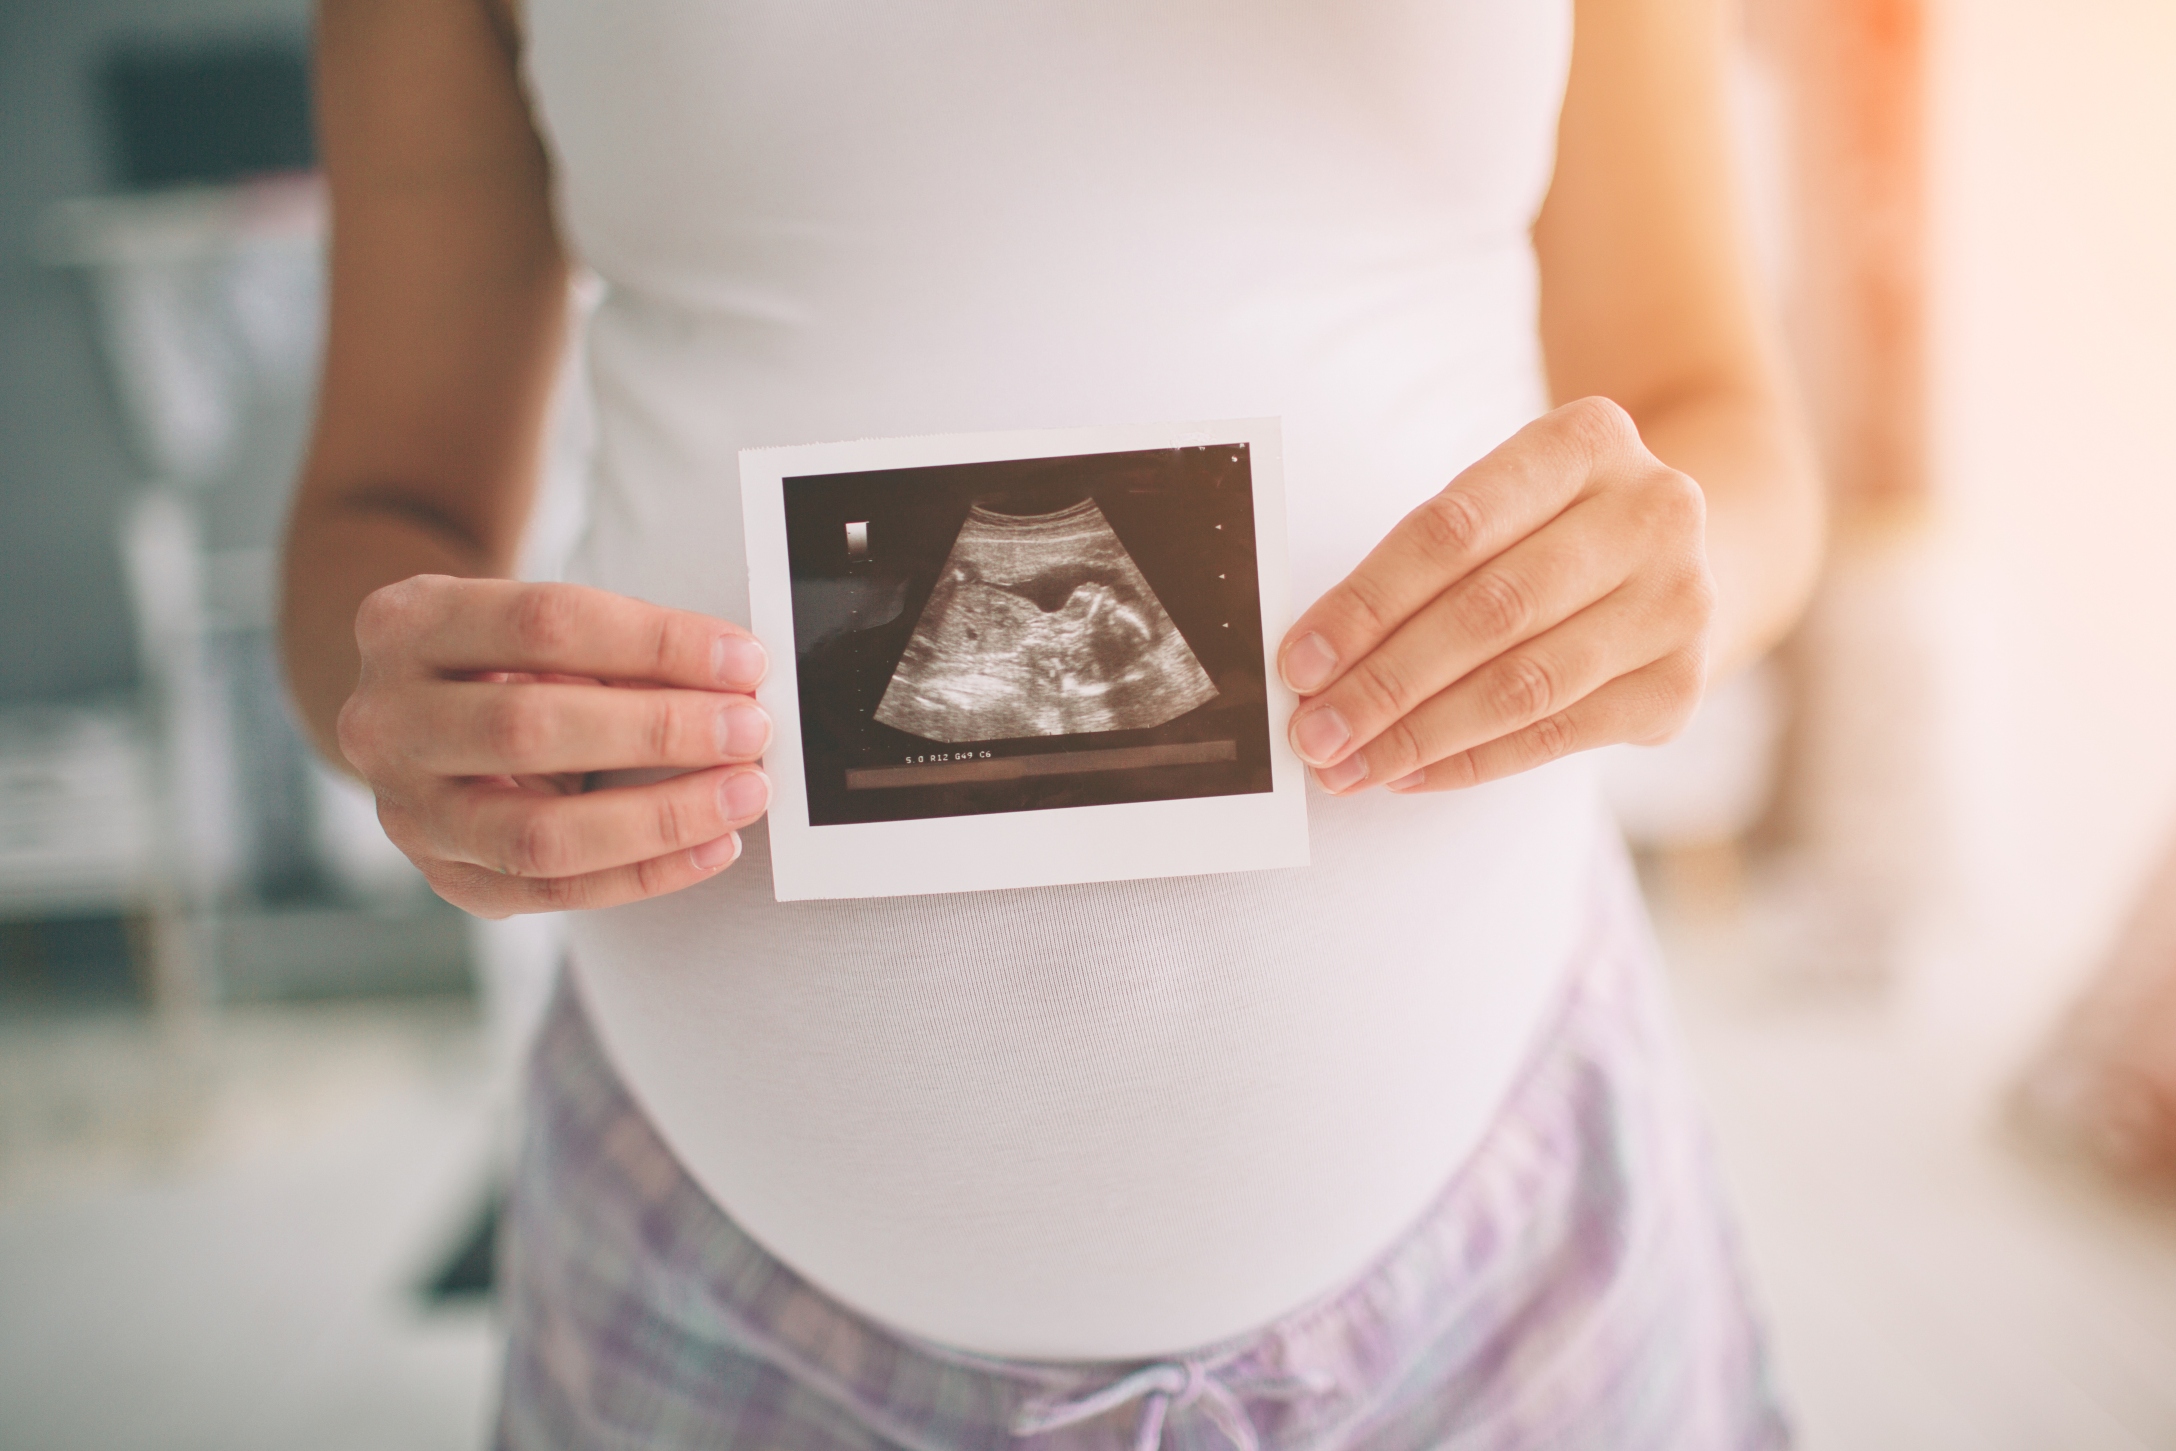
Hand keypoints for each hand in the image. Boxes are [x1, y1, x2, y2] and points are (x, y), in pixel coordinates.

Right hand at [337, 576, 772, 916]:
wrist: (418, 713)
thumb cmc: (499, 661)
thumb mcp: (534, 627)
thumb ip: (615, 649)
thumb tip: (731, 678)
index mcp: (405, 625)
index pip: (544, 624)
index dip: (656, 642)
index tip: (741, 659)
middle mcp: (385, 721)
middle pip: (530, 729)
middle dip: (659, 730)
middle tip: (748, 729)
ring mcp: (405, 811)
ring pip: (537, 835)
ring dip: (660, 817)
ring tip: (741, 795)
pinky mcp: (444, 877)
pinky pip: (553, 894)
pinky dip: (646, 874)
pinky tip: (712, 847)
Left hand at [1277, 398, 1714, 794]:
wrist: (1676, 557)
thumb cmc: (1549, 528)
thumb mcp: (1498, 502)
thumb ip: (1419, 562)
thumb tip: (1316, 659)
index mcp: (1588, 440)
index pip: (1453, 529)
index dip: (1367, 603)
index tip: (1300, 661)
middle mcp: (1651, 513)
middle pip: (1490, 612)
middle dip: (1384, 683)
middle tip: (1313, 732)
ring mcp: (1678, 602)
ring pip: (1523, 685)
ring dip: (1419, 735)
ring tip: (1349, 764)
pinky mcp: (1680, 684)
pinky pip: (1555, 735)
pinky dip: (1471, 761)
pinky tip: (1410, 773)